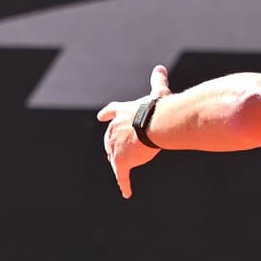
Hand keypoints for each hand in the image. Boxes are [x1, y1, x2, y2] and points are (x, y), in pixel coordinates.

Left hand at [97, 65, 171, 198]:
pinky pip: (123, 176)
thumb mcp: (157, 92)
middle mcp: (114, 130)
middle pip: (109, 139)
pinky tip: (127, 193)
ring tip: (120, 170)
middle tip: (113, 150)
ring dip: (117, 163)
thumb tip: (160, 68)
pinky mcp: (122, 162)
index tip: (101, 116)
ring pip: (114, 157)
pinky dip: (124, 184)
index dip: (107, 114)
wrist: (155, 124)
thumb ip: (157, 81)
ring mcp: (116, 147)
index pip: (111, 112)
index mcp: (122, 113)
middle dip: (111, 144)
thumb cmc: (158, 108)